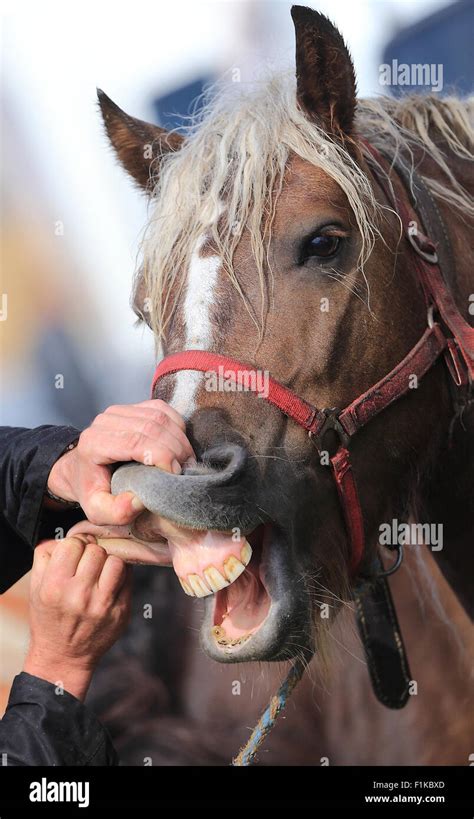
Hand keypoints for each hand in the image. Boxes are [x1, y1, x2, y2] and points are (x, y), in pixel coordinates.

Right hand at [24, 536, 131, 700]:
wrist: (64, 655)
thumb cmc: (49, 617)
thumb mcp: (36, 586)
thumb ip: (46, 555)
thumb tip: (67, 536)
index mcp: (54, 587)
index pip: (73, 544)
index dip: (75, 544)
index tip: (75, 552)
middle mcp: (79, 596)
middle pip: (96, 551)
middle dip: (91, 552)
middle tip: (87, 564)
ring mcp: (103, 605)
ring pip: (116, 561)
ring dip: (108, 563)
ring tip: (100, 572)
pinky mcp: (121, 611)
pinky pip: (128, 578)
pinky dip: (120, 575)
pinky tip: (109, 583)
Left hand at [47, 400, 194, 524]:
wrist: (83, 469)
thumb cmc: (94, 489)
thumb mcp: (99, 510)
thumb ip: (118, 511)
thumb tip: (139, 499)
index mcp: (94, 443)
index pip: (135, 441)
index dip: (162, 455)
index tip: (175, 475)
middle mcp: (105, 421)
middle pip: (151, 426)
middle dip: (175, 448)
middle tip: (185, 470)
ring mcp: (119, 411)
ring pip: (160, 416)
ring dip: (179, 438)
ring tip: (184, 460)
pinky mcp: (133, 407)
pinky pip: (162, 409)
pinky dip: (176, 426)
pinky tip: (178, 444)